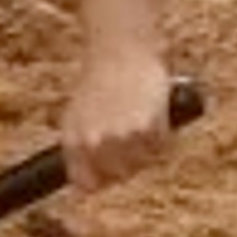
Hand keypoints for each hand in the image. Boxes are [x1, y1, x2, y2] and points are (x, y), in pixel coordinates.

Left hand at [61, 43, 175, 189]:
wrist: (119, 50)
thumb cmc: (99, 81)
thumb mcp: (76, 116)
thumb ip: (81, 149)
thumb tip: (88, 183)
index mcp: (74, 143)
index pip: (87, 185)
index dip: (103, 178)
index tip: (112, 169)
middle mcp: (95, 144)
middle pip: (120, 176)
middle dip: (130, 161)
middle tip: (133, 136)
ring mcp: (121, 139)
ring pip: (143, 164)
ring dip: (148, 148)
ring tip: (142, 120)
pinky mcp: (147, 129)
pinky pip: (161, 147)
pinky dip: (162, 133)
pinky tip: (154, 112)